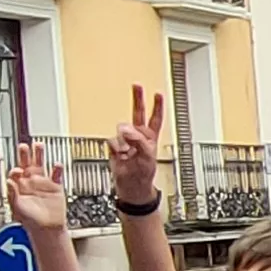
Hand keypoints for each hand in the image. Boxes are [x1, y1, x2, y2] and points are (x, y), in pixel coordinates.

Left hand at [3, 139, 68, 233]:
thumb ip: (12, 194)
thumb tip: (9, 181)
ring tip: (38, 145)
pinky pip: (56, 175)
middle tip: (23, 146)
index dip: (15, 169)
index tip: (17, 170)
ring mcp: (43, 183)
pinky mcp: (55, 187)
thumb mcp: (17, 208)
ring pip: (40, 165)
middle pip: (26, 164)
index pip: (15, 173)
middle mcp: (30, 183)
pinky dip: (57, 169)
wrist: (47, 230)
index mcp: (19, 187)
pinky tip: (57, 164)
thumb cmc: (30, 222)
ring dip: (39, 155)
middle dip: (24, 154)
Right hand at [109, 87, 164, 207]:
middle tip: (136, 85)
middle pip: (138, 112)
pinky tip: (120, 155)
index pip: (155, 118)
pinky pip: (112, 141)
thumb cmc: (144, 173)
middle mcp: (138, 135)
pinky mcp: (114, 147)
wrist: (132, 185)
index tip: (158, 93)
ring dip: (124, 140)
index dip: (157, 106)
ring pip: (122, 130)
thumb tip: (125, 129)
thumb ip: (138, 140)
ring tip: (128, 152)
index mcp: (150, 136)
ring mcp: (125, 140)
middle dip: (137, 98)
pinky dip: (116, 148)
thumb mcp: (148, 155)